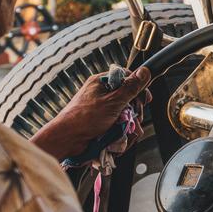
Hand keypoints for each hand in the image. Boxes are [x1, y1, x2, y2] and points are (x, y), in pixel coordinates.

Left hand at [30, 67, 151, 160]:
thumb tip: (145, 71)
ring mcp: (103, 110)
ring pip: (126, 116)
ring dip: (128, 127)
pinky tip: (118, 140)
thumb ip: (130, 87)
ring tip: (123, 133)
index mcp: (102, 83)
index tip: (145, 100)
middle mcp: (102, 95)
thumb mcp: (112, 101)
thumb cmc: (84, 118)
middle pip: (129, 99)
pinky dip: (121, 135)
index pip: (127, 78)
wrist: (67, 140)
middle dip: (134, 112)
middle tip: (132, 120)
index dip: (138, 89)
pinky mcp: (103, 124)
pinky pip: (119, 127)